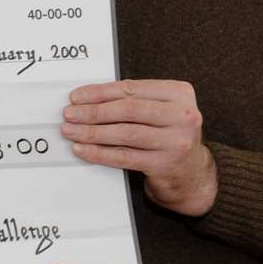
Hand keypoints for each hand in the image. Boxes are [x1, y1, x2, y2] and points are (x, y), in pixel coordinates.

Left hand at [60, 79, 217, 215]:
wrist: (192, 174)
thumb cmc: (169, 136)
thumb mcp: (160, 111)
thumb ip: (133, 101)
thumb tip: (86, 99)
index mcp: (179, 93)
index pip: (131, 89)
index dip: (100, 92)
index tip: (76, 97)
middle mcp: (183, 115)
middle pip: (127, 110)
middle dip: (93, 112)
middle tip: (70, 114)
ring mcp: (176, 141)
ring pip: (125, 133)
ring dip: (92, 132)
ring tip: (71, 131)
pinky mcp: (165, 164)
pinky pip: (125, 156)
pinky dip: (100, 153)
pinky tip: (83, 149)